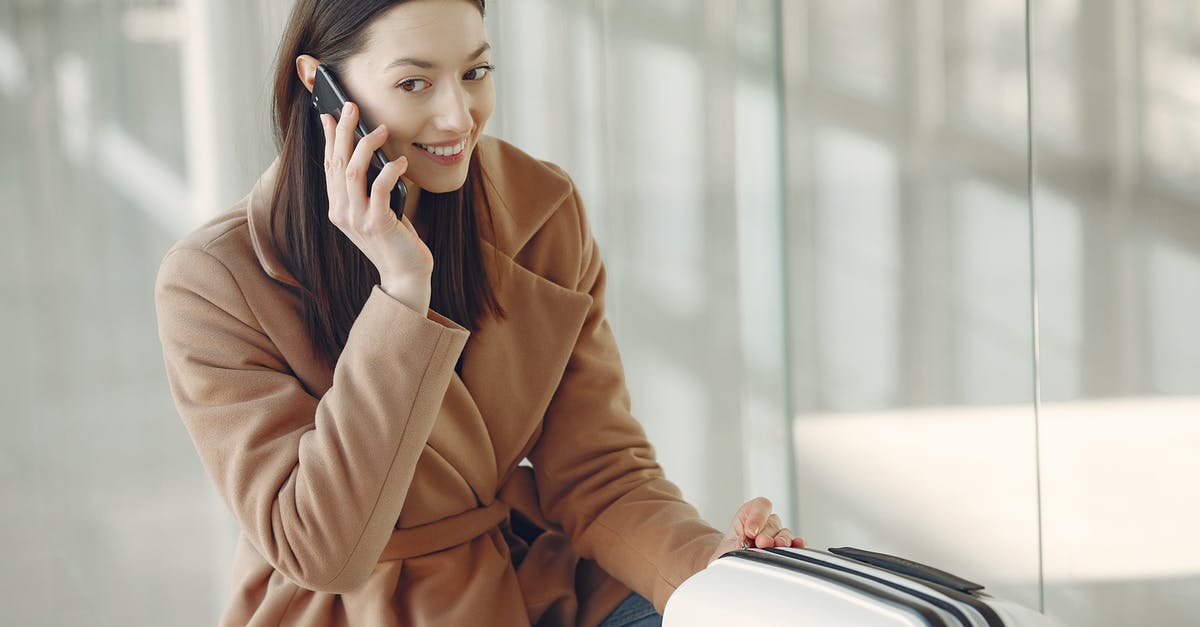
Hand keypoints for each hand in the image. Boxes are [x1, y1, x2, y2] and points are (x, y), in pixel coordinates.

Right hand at [321, 102, 432, 311]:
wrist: (405, 274)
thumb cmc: (395, 239)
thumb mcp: (376, 209)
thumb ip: (369, 187)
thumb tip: (371, 152)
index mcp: (338, 207)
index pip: (329, 166)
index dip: (329, 139)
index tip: (329, 115)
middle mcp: (341, 212)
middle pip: (338, 163)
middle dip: (343, 132)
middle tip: (351, 107)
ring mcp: (357, 219)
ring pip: (353, 172)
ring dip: (366, 146)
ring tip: (381, 130)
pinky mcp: (377, 224)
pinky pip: (380, 188)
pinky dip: (390, 170)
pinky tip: (401, 162)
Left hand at [709, 497, 804, 563]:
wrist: (731, 568)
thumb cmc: (728, 556)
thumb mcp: (724, 549)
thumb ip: (732, 547)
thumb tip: (741, 546)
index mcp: (750, 515)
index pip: (761, 505)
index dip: (758, 516)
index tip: (750, 531)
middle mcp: (766, 524)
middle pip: (772, 522)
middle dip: (766, 534)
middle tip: (761, 543)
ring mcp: (778, 536)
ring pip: (785, 534)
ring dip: (781, 541)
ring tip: (775, 549)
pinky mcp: (787, 550)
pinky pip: (796, 545)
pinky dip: (797, 546)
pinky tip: (797, 546)